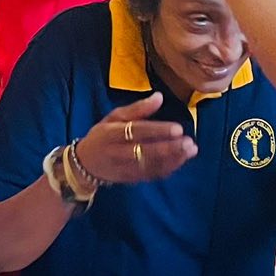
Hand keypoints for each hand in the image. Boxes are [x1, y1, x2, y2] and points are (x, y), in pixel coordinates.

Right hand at [73, 92, 196, 184]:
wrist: (84, 164)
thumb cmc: (102, 136)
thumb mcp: (113, 117)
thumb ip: (137, 108)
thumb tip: (159, 96)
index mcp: (112, 133)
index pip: (137, 131)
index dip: (158, 130)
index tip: (178, 128)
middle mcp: (118, 152)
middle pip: (145, 151)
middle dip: (169, 148)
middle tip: (188, 142)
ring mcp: (124, 168)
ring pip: (150, 165)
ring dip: (172, 159)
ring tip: (190, 150)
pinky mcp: (130, 179)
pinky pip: (151, 175)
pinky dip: (167, 169)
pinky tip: (181, 160)